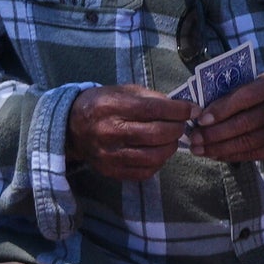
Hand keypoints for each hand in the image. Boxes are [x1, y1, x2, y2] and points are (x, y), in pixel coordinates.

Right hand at [67, 84, 194, 180]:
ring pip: (153, 156)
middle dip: (177, 129)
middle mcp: (108, 132)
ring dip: (171, 147)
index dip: (178, 110)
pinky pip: (144, 172)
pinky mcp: (110, 171)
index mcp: (111, 106)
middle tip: (182, 124)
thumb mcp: (122, 91)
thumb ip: (151, 98)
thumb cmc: (102, 104)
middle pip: (155, 134)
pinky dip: (158, 162)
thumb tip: (181, 107)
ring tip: (172, 138)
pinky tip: (159, 151)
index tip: (192, 110)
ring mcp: (108, 155)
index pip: (153, 109)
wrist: (71, 128)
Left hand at [184, 70, 263, 165]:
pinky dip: (232, 156)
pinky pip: (254, 154)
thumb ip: (242, 91)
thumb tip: (208, 108)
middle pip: (243, 124)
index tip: (200, 119)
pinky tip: (217, 154)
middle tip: (193, 139)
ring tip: (199, 149)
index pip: (244, 98)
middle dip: (214, 134)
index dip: (220, 110)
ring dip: (219, 148)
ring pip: (246, 143)